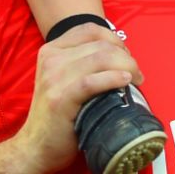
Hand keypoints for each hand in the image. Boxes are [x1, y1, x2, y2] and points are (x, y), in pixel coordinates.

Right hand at [2, 24, 144, 170]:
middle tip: (137, 74)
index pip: (90, 29)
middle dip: (126, 56)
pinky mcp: (60, 98)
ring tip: (136, 80)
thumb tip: (120, 56)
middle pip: (100, 44)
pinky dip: (113, 79)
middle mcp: (51, 59)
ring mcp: (54, 78)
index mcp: (51, 50)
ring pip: (100, 58)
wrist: (37, 145)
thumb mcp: (64, 79)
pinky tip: (125, 82)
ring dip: (126, 66)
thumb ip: (83, 63)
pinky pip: (92, 81)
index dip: (115, 39)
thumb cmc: (58, 114)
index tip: (126, 56)